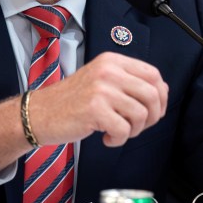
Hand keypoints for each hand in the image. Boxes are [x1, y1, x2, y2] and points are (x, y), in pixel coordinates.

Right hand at [0, 52, 167, 171]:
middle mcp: (109, 71)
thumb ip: (128, 82)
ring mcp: (101, 89)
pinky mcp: (94, 109)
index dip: (161, 97)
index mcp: (112, 61)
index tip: (154, 112)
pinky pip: (124, 130)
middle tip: (136, 127)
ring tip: (117, 132)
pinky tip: (105, 138)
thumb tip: (162, 92)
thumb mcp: (101, 80)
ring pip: (141, 115)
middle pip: (152, 95)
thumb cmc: (72, 101)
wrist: (39, 113)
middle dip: (151, 117)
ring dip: (133, 131)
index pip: (154, 75)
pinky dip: (118, 140)